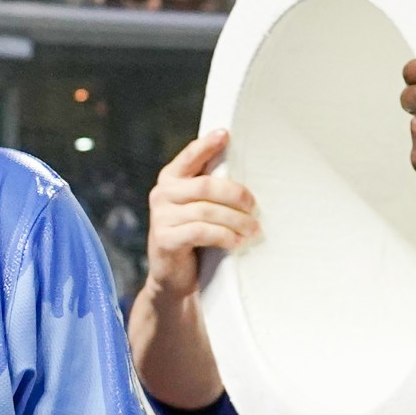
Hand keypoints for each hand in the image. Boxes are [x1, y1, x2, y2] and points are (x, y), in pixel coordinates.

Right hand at [144, 132, 258, 303]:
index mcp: (170, 180)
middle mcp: (162, 194)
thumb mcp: (199, 211)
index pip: (190, 156)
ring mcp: (161, 217)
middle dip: (236, 195)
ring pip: (207, 211)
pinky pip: (201, 232)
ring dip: (236, 220)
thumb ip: (211, 193)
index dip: (207, 144)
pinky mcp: (165, 239)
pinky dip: (224, 236)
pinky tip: (237, 242)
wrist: (173, 280)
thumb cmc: (194, 241)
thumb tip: (248, 182)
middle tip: (255, 207)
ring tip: (253, 229)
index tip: (226, 134)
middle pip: (206, 185)